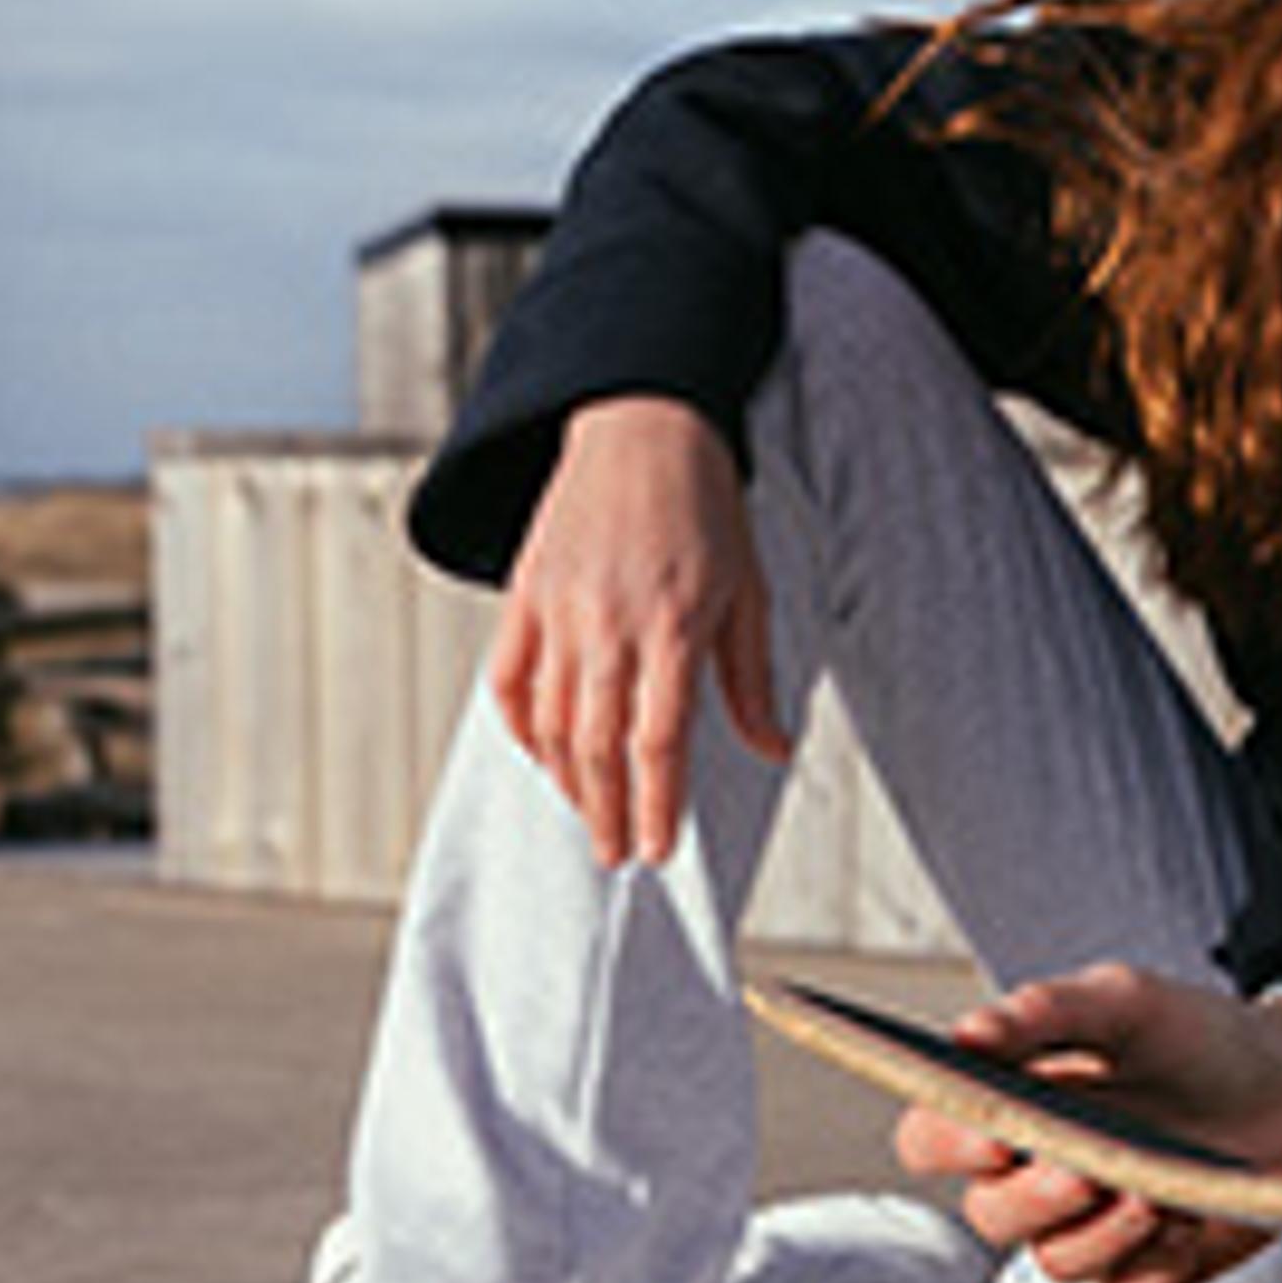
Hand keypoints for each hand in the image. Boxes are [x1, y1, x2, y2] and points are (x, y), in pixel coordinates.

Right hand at [489, 396, 790, 867]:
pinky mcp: (523, 595)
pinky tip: (544, 757)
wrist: (641, 427)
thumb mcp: (748, 589)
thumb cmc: (707, 508)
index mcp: (673, 625)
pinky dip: (522, 728)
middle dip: (608, 811)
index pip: (659, 741)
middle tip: (618, 855)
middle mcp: (609, 625)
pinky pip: (508, 680)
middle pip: (598, 745)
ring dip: (567, 782)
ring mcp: (558, 610)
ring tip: (591, 817)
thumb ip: (751, 678)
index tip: (660, 850)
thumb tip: (773, 750)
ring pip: (549, 723)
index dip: (659, 804)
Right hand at [900, 963, 1281, 1282]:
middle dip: (1035, 1200)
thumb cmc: (1198, 1037)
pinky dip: (1158, 1261)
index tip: (992, 1136)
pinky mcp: (1148, 1268)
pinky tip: (1193, 1220)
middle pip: (991, 1216)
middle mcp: (1037, 1174)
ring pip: (1058, 1263)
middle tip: (1087, 1170)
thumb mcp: (1126, 1002)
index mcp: (1013, 1105)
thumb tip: (964, 1037)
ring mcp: (1091, 1227)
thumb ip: (1045, 1012)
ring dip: (1105, 1233)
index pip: (933, 1138)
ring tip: (1160, 1191)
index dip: (948, 1146)